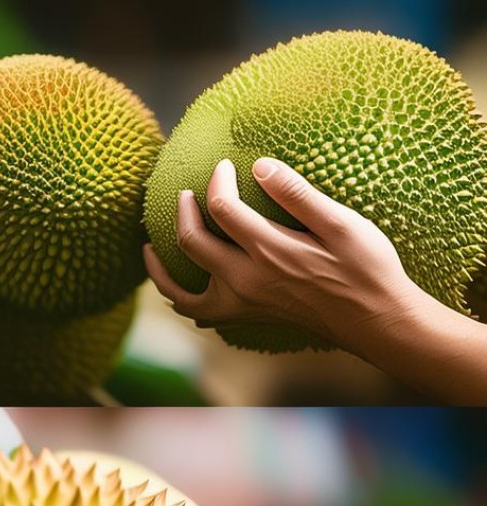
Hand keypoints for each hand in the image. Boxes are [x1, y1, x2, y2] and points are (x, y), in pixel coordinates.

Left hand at [144, 157, 426, 349]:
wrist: (375, 320)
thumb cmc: (365, 268)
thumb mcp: (341, 224)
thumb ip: (297, 194)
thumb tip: (260, 165)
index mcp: (268, 250)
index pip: (221, 208)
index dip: (217, 181)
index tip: (225, 166)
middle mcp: (245, 280)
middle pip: (191, 243)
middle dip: (183, 212)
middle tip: (184, 194)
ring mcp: (242, 304)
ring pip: (180, 292)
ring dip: (160, 269)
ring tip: (150, 249)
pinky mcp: (245, 317)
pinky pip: (199, 312)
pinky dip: (181, 300)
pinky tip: (180, 287)